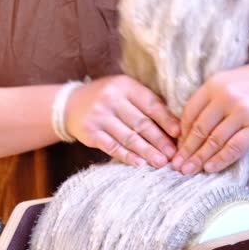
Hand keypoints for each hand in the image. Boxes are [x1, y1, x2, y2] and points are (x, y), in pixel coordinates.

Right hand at [65, 75, 179, 167]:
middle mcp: (111, 99)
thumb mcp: (124, 91)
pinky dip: (127, 156)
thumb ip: (144, 103)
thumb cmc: (106, 98)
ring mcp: (99, 116)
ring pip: (128, 137)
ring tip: (161, 162)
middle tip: (173, 154)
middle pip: (141, 123)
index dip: (166, 120)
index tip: (179, 133)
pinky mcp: (90, 133)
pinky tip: (140, 164)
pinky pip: (112, 147)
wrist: (69, 104)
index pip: (150, 104)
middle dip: (159, 140)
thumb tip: (174, 125)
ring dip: (147, 151)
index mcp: (125, 85)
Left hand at [171, 55, 248, 174]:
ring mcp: (243, 111)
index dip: (181, 134)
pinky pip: (233, 148)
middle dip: (187, 150)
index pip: (189, 113)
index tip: (177, 147)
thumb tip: (197, 128)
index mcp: (216, 83)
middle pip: (199, 129)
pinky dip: (220, 160)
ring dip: (200, 159)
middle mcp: (226, 95)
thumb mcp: (236, 81)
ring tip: (189, 170)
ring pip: (214, 141)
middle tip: (177, 165)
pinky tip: (211, 168)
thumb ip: (216, 99)